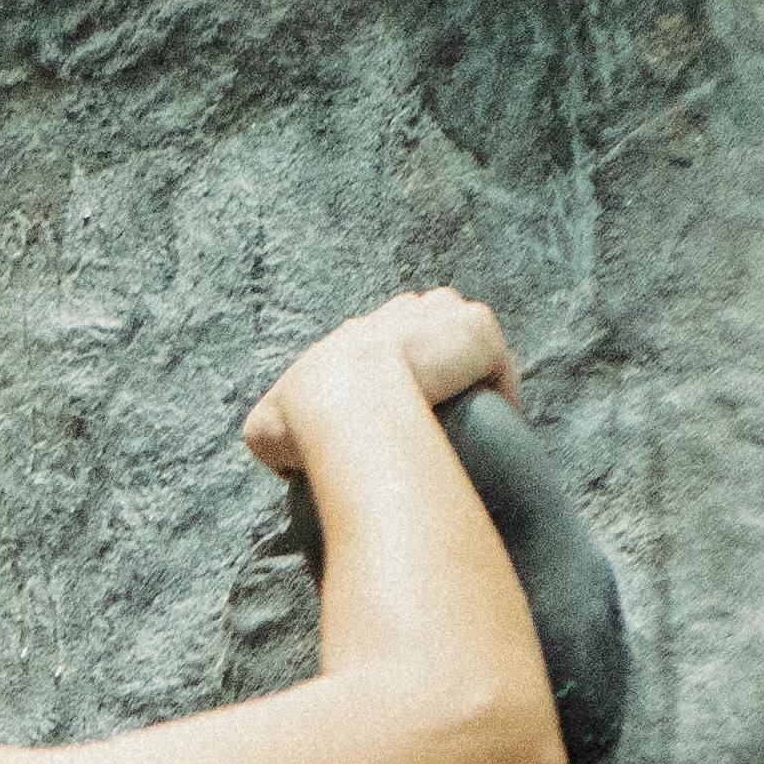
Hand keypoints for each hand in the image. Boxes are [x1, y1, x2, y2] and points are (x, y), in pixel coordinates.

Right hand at [243, 287, 520, 483]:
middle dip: (430, 368)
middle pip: (426, 332)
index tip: (395, 416)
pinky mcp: (475, 330)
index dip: (392, 380)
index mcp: (355, 334)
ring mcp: (439, 315)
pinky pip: (496, 361)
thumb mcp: (265, 427)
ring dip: (465, 373)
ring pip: (461, 340)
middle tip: (430, 416)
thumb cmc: (302, 418)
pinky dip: (498, 390)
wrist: (342, 402)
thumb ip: (273, 429)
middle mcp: (397, 312)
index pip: (382, 345)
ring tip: (466, 419)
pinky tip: (494, 421)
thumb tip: (282, 450)